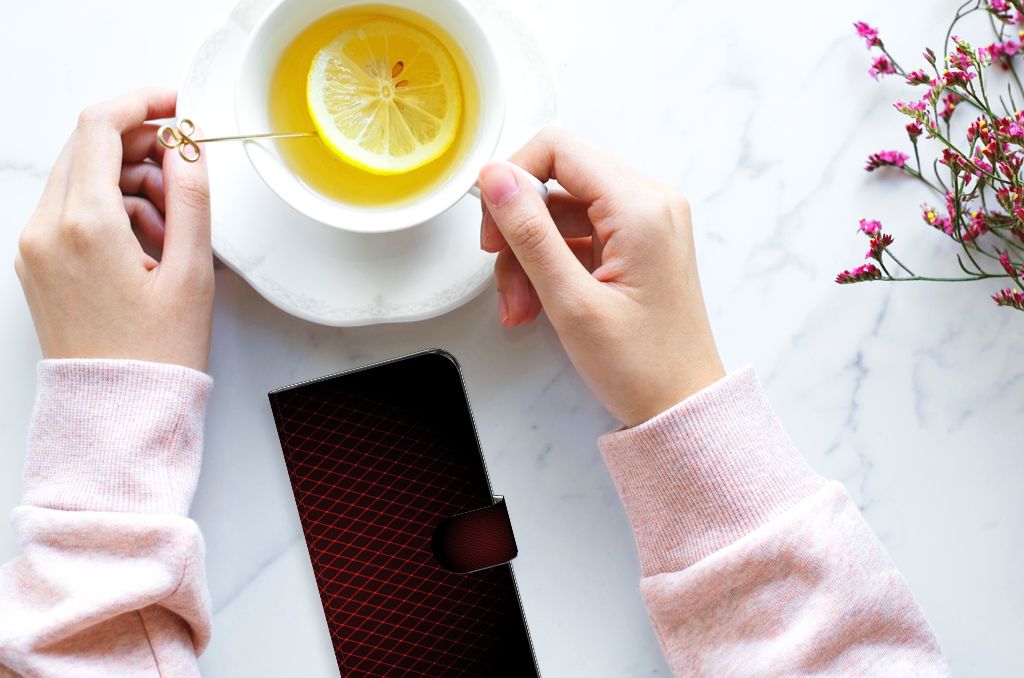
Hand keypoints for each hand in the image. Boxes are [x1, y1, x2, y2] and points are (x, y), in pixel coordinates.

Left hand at [15, 88, 213, 371]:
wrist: (117, 412)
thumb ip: (192, 198)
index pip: (101, 127)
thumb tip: (188, 147)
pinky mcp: (37, 263)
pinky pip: (72, 210)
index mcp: (85, 225)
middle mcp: (47, 229)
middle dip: (141, 147)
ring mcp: (35, 246)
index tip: (177, 105)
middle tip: (185, 173)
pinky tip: (148, 244)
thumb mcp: (191, 273)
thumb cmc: (156, 354)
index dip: (143, 103)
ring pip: (82, 178)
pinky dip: (111, 209)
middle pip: (88, 148)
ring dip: (129, 182)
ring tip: (173, 228)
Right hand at [478, 128, 723, 426]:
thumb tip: (495, 178)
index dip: (513, 179)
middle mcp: (649, 204)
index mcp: (641, 207)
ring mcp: (645, 224)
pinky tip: (537, 306)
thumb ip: (529, 233)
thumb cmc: (642, 366)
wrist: (682, 408)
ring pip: (561, 214)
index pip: (558, 149)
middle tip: (503, 278)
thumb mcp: (571, 301)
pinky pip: (578, 237)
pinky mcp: (637, 246)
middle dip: (519, 231)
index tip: (493, 225)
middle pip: (556, 182)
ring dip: (529, 257)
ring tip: (520, 308)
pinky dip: (550, 267)